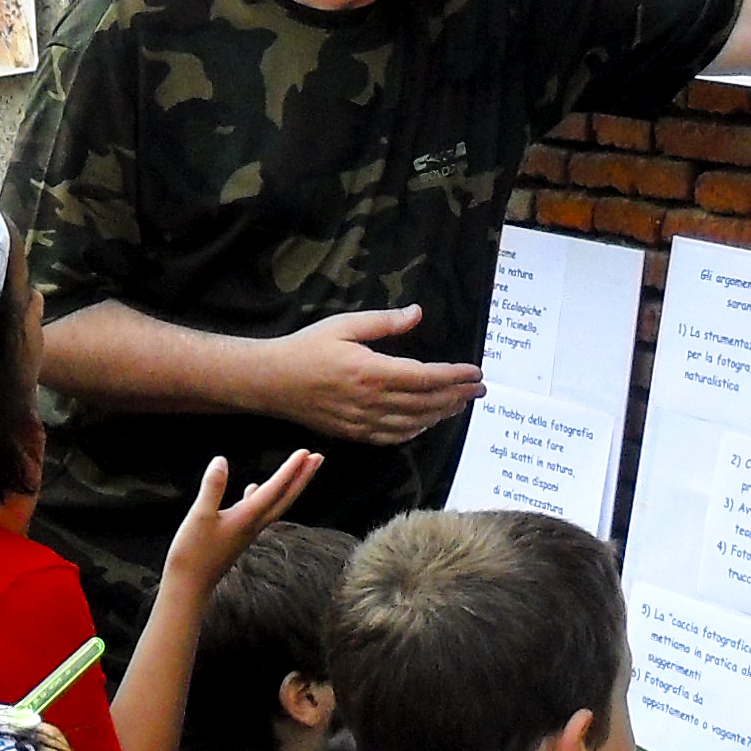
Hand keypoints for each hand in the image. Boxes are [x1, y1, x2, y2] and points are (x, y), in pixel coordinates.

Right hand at [158, 450, 322, 595]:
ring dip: (288, 485)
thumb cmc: (192, 553)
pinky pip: (258, 511)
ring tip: (297, 469)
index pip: (274, 489)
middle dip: (302, 477)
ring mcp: (247, 531)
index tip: (305, 452)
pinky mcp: (238, 535)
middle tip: (319, 457)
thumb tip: (221, 460)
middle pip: (285, 498)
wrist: (189, 586)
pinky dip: (262, 496)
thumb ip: (212, 487)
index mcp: (247, 518)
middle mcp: (254, 525)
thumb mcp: (199, 516)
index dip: (290, 470)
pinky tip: (253, 488)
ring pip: (275, 504)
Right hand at [264, 307, 481, 446]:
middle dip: (457, 397)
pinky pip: (392, 437)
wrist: (270, 381)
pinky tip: (425, 422)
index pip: (426, 378)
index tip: (475, 373)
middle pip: (426, 403)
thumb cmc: (306, 348)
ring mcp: (362, 421)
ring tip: (459, 405)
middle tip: (479, 390)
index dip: (455, 377)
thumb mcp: (344, 325)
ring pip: (413, 423)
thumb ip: (384, 322)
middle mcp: (371, 401)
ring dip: (441, 415)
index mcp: (371, 371)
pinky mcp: (353, 432)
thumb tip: (417, 313)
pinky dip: (415, 430)